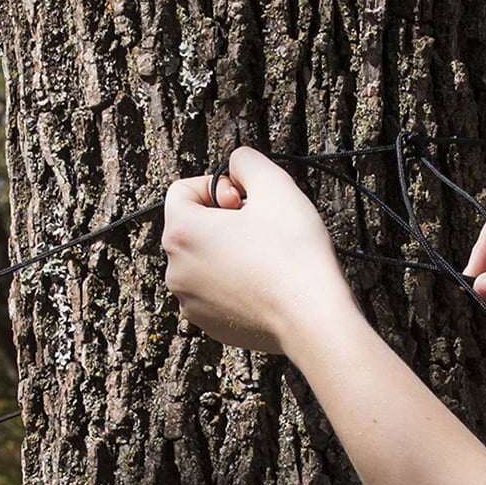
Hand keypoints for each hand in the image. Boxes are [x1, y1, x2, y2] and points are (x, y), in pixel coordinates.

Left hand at [162, 148, 356, 355]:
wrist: (311, 317)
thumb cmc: (293, 251)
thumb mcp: (274, 184)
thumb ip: (246, 161)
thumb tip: (235, 164)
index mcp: (181, 232)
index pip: (182, 190)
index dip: (218, 187)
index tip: (248, 202)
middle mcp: (174, 269)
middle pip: (191, 226)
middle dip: (222, 220)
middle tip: (261, 228)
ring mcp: (188, 301)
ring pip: (203, 260)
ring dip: (228, 251)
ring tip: (265, 257)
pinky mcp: (207, 323)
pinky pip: (213, 291)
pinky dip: (233, 282)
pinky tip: (264, 284)